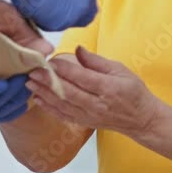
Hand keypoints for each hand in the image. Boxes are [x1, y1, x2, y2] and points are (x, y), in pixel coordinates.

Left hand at [27, 46, 162, 138]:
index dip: (64, 69)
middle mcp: (97, 104)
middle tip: (32, 72)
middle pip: (68, 92)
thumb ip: (97, 61)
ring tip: (30, 84)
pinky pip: (64, 116)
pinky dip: (49, 108)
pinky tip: (38, 99)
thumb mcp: (120, 69)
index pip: (82, 78)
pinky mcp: (85, 123)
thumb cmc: (133, 91)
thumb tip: (78, 49)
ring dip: (44, 94)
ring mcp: (90, 116)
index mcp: (108, 88)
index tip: (50, 61)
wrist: (141, 119)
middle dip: (48, 82)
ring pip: (63, 105)